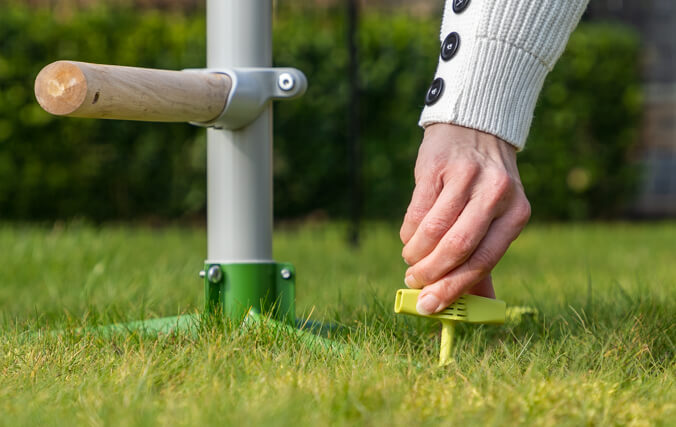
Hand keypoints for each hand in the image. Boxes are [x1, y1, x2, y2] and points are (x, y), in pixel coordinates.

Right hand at [400, 123, 530, 313]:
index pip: (484, 260)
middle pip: (458, 248)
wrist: (474, 130)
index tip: (430, 306)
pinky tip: (410, 238)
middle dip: (431, 274)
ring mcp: (466, 178)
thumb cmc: (483, 188)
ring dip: (416, 255)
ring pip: (433, 231)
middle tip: (415, 284)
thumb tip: (472, 310)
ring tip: (411, 262)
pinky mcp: (437, 167)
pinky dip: (408, 234)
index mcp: (517, 214)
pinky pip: (416, 213)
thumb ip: (484, 262)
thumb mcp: (496, 219)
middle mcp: (495, 195)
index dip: (454, 288)